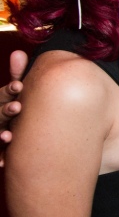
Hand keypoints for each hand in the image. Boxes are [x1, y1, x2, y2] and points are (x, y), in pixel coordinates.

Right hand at [0, 50, 27, 165]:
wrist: (2, 127)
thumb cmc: (6, 107)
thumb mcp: (10, 93)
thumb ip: (16, 74)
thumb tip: (19, 52)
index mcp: (0, 101)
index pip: (3, 94)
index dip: (10, 90)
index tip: (19, 85)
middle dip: (5, 110)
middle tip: (17, 107)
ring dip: (0, 133)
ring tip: (8, 136)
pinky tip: (3, 163)